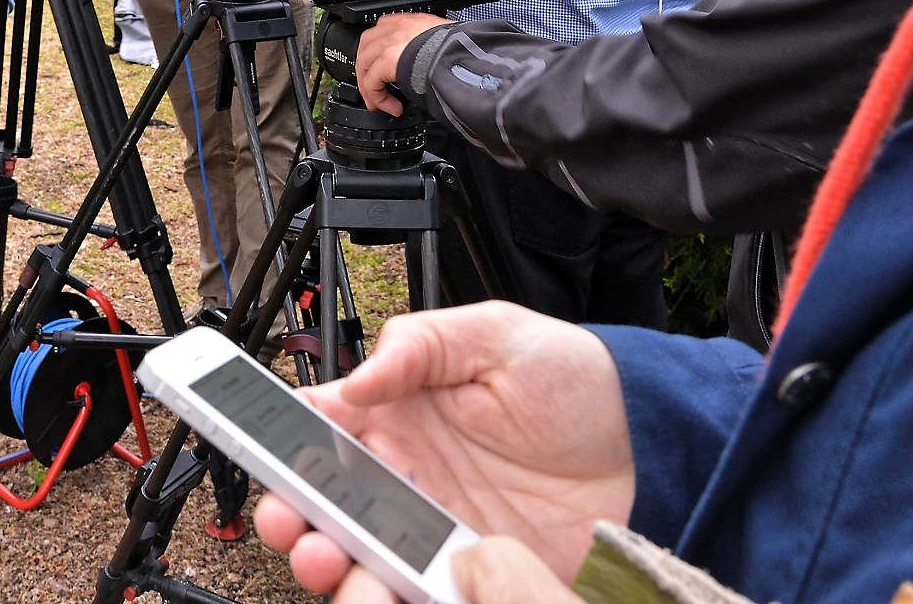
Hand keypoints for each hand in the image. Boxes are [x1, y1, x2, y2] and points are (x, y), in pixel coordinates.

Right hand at [250, 302, 634, 599]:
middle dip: (290, 513)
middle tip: (289, 518)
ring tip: (330, 558)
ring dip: (329, 561)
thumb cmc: (576, 381)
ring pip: (356, 556)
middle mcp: (404, 474)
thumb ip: (421, 345)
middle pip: (322, 502)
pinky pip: (414, 590)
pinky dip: (391, 593)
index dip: (281, 438)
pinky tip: (388, 584)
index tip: (261, 448)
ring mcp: (433, 530)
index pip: (319, 424)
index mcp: (397, 410)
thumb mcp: (499, 334)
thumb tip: (358, 377)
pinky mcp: (469, 576)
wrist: (650, 446)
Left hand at [355, 13, 451, 114]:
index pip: (383, 30)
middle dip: (366, 69)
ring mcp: (391, 40)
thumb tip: (422, 70)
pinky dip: (378, 97)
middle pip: (366, 45)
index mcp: (412, 22)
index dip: (377, 52)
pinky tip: (391, 107)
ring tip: (380, 103)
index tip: (381, 70)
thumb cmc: (461, 54)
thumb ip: (427, 50)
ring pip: (364, 63)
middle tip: (374, 89)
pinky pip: (371, 80)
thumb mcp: (442, 44)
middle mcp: (399, 27)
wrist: (467, 57)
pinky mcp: (388, 58)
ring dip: (369, 86)